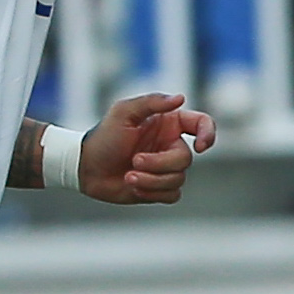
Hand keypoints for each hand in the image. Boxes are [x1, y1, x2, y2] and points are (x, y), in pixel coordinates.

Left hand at [81, 91, 216, 202]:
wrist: (85, 168)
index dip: (208, 134)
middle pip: (185, 159)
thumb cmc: (104, 137)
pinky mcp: (159, 188)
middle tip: (134, 161)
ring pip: (178, 179)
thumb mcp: (123, 112)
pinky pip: (172, 195)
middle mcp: (170, 145)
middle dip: (159, 164)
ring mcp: (165, 168)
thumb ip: (151, 102)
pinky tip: (133, 186)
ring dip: (151, 180)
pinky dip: (152, 193)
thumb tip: (181, 98)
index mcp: (168, 124)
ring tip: (129, 176)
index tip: (200, 147)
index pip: (202, 124)